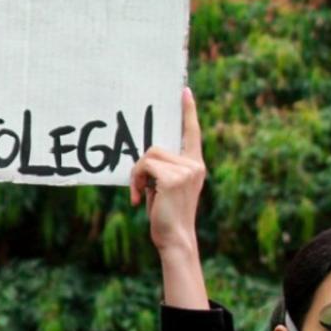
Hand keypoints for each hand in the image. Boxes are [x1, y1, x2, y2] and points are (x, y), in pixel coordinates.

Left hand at [130, 88, 205, 254]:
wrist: (175, 239)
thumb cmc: (166, 216)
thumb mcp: (165, 188)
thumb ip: (162, 169)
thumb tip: (146, 157)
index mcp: (195, 165)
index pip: (193, 133)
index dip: (188, 111)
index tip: (184, 91)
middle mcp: (194, 165)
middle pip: (156, 147)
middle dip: (141, 167)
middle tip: (138, 189)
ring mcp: (186, 170)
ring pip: (149, 156)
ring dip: (137, 175)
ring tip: (139, 194)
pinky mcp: (173, 178)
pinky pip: (145, 166)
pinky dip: (135, 181)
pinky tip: (137, 199)